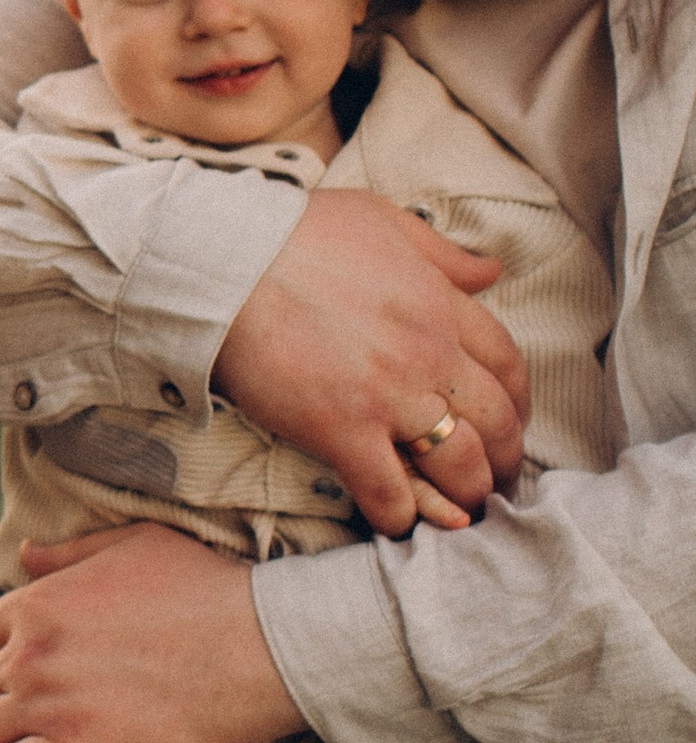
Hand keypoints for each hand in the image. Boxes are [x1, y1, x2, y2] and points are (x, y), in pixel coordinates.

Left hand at [0, 524, 307, 742]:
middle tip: (27, 727)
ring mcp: (48, 703)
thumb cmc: (211, 590)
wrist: (263, 645)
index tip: (37, 681)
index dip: (9, 659)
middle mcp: (31, 652)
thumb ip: (74, 552)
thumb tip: (25, 554)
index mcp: (40, 603)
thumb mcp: (138, 546)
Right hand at [212, 187, 527, 534]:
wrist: (224, 258)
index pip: (507, 363)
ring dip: (466, 494)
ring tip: (460, 512)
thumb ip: (440, 252)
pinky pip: (389, 491)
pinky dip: (400, 516)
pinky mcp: (342, 430)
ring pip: (458, 463)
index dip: (518, 401)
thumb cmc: (293, 231)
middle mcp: (428, 353)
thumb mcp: (381, 219)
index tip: (509, 420)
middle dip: (506, 458)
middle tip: (495, 479)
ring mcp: (389, 396)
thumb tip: (493, 272)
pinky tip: (396, 523)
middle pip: (497, 421)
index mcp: (440, 304)